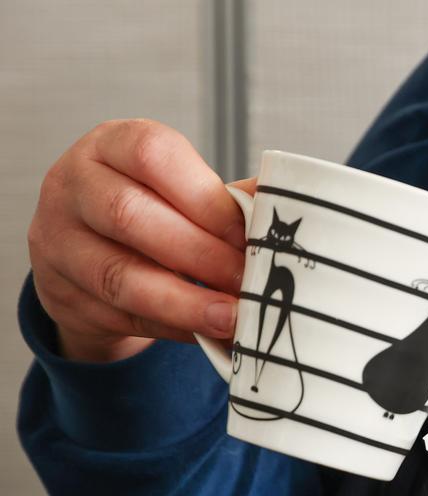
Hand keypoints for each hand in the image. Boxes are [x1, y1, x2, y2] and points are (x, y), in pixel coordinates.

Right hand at [27, 118, 252, 361]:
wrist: (88, 255)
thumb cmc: (151, 212)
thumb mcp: (183, 192)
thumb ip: (227, 199)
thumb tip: (283, 202)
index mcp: (112, 144)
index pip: (152, 155)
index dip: (205, 199)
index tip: (247, 235)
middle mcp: (74, 184)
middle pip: (128, 215)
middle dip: (198, 254)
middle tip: (246, 281)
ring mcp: (57, 239)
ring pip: (118, 274)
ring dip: (183, 302)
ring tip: (231, 317)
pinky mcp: (58, 291)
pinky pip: (117, 314)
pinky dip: (169, 326)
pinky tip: (205, 332)